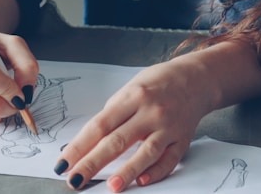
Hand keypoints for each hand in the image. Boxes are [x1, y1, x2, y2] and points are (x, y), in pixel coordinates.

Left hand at [52, 54, 216, 191]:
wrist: (197, 78)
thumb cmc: (158, 82)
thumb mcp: (131, 88)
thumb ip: (113, 112)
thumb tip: (89, 140)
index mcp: (132, 96)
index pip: (99, 125)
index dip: (79, 146)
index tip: (63, 162)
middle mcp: (150, 111)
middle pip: (117, 141)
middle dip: (93, 162)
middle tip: (75, 179)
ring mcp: (168, 126)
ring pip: (146, 152)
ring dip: (128, 170)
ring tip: (111, 186)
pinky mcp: (182, 139)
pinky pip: (169, 159)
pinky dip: (156, 172)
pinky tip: (142, 181)